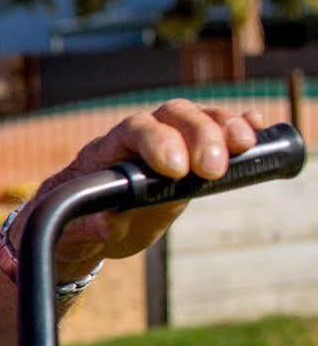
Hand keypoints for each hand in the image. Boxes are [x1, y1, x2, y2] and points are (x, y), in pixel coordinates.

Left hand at [19, 100, 267, 275]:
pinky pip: (221, 128)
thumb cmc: (90, 220)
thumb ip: (99, 222)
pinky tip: (257, 130)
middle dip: (198, 137)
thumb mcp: (89, 229)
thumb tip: (109, 218)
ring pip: (200, 116)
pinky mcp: (198, 151)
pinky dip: (240, 125)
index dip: (157, 141)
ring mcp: (174, 137)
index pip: (135, 129)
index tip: (174, 170)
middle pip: (174, 116)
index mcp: (112, 148)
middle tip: (212, 169)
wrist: (96, 220)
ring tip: (245, 146)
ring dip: (226, 127)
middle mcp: (145, 133)